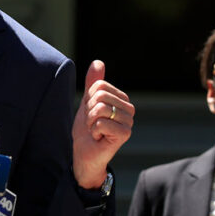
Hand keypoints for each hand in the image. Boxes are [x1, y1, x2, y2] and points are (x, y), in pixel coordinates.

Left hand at [72, 60, 133, 188]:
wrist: (85, 153)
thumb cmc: (87, 129)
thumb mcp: (87, 103)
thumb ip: (92, 83)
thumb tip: (98, 62)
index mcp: (121, 99)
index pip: (99, 86)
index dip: (88, 100)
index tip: (91, 113)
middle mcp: (129, 109)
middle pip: (100, 96)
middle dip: (89, 110)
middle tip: (93, 123)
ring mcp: (128, 122)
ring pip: (100, 108)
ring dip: (91, 121)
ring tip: (96, 130)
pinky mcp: (125, 134)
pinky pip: (101, 122)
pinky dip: (94, 130)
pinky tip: (99, 137)